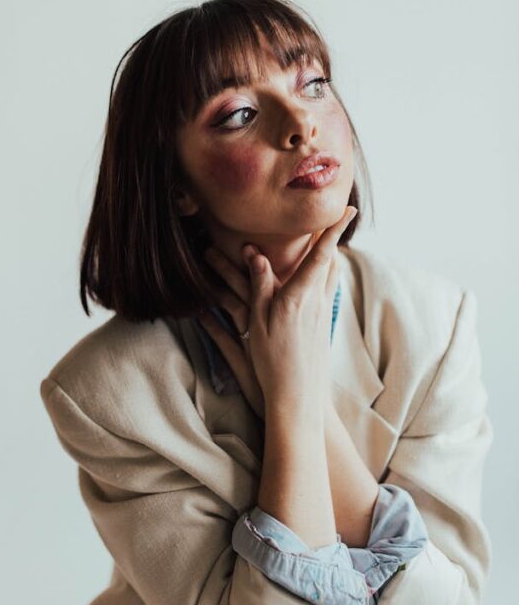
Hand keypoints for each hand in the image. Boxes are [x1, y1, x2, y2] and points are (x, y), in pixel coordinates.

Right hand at [198, 207, 355, 416]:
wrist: (298, 396)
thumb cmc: (273, 360)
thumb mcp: (258, 321)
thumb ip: (260, 285)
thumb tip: (256, 253)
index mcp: (300, 296)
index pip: (320, 253)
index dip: (333, 229)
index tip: (347, 208)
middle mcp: (316, 300)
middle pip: (329, 260)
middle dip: (331, 237)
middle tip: (336, 214)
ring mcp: (321, 313)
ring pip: (329, 275)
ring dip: (328, 254)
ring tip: (327, 238)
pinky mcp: (320, 324)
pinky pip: (325, 289)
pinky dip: (324, 273)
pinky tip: (321, 274)